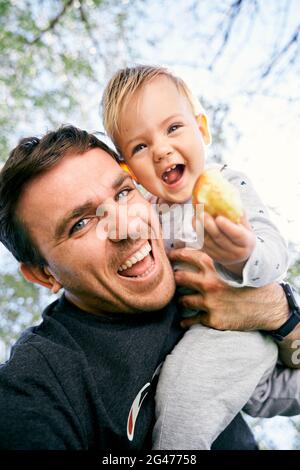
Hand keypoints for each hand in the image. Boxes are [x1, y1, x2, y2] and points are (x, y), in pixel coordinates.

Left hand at [168, 248, 288, 331]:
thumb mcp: (233, 266)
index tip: (168, 256)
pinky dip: (186, 321)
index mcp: (213, 266)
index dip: (175, 255)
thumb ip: (216, 258)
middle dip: (174, 279)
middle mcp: (208, 283)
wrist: (266, 306)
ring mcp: (209, 302)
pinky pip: (192, 320)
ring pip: (183, 300)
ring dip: (180, 301)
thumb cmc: (249, 283)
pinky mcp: (212, 318)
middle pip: (180, 278)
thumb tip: (199, 247)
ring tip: (180, 301)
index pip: (187, 255)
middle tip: (170, 280)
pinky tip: (183, 321)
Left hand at [199, 212, 255, 274]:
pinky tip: (195, 222)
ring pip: (209, 242)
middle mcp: (235, 252)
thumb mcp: (245, 225)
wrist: (241, 254)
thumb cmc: (242, 234)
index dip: (227, 227)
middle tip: (202, 214)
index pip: (237, 235)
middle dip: (209, 226)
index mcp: (246, 242)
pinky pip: (203, 245)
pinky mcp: (212, 256)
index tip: (219, 218)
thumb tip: (229, 197)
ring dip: (200, 228)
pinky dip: (198, 233)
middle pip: (219, 239)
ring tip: (196, 215)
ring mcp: (222, 256)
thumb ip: (238, 214)